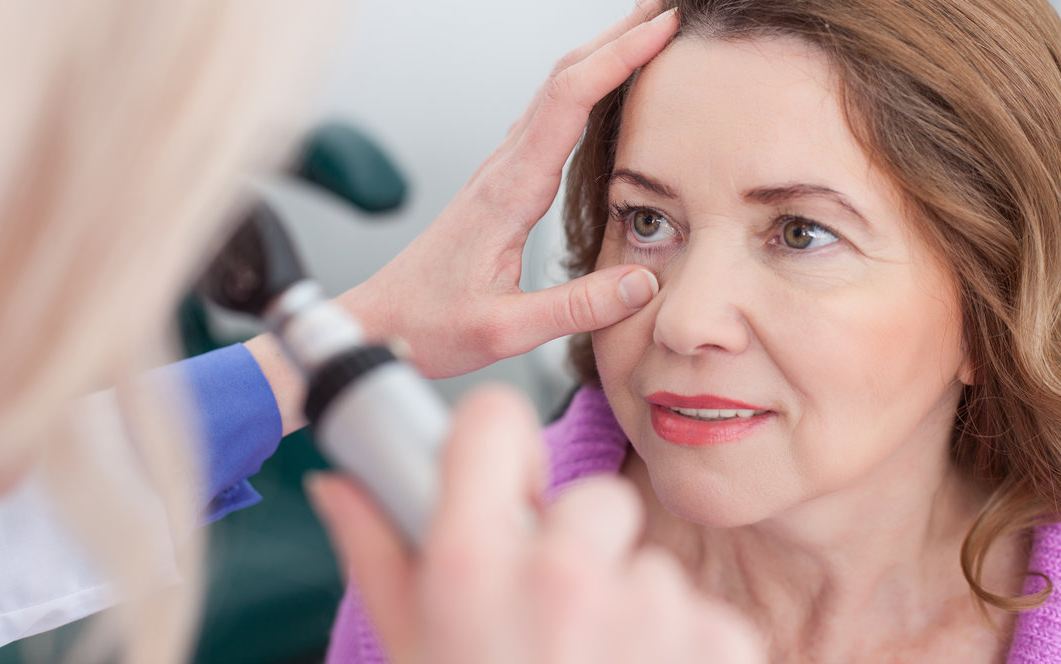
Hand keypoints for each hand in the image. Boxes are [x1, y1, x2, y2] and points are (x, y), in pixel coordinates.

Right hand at [308, 386, 763, 663]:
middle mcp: (564, 575)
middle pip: (593, 498)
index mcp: (472, 568)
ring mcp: (647, 611)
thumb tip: (342, 486)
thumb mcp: (412, 657)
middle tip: (553, 620)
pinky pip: (700, 614)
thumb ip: (381, 560)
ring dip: (629, 611)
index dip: (498, 448)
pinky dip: (679, 652)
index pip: (495, 420)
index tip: (504, 484)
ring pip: (648, 565)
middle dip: (577, 548)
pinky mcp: (718, 643)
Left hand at [336, 1, 677, 377]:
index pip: (569, 100)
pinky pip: (545, 118)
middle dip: (615, 36)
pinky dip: (581, 89)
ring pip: (552, 92)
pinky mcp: (499, 185)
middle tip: (666, 8)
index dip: (619, 57)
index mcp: (508, 191)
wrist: (380, 323)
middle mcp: (502, 169)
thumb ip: (577, 308)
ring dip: (598, 56)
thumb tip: (645, 282)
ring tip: (644, 35)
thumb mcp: (505, 331)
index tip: (663, 28)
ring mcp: (498, 172)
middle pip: (561, 78)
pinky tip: (600, 94)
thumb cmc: (430, 326)